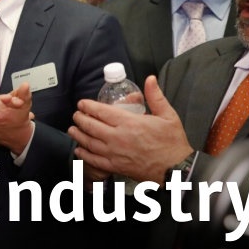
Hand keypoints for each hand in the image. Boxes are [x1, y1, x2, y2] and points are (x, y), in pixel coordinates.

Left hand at [69, 75, 192, 182]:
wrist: (175, 169)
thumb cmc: (172, 142)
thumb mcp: (168, 115)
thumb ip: (155, 96)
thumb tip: (149, 79)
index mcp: (129, 123)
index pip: (101, 112)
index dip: (88, 106)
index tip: (82, 103)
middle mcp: (118, 137)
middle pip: (91, 126)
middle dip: (80, 119)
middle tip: (76, 115)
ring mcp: (115, 153)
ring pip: (89, 143)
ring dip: (78, 135)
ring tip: (72, 129)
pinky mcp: (115, 167)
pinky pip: (94, 160)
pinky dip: (84, 154)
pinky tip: (79, 150)